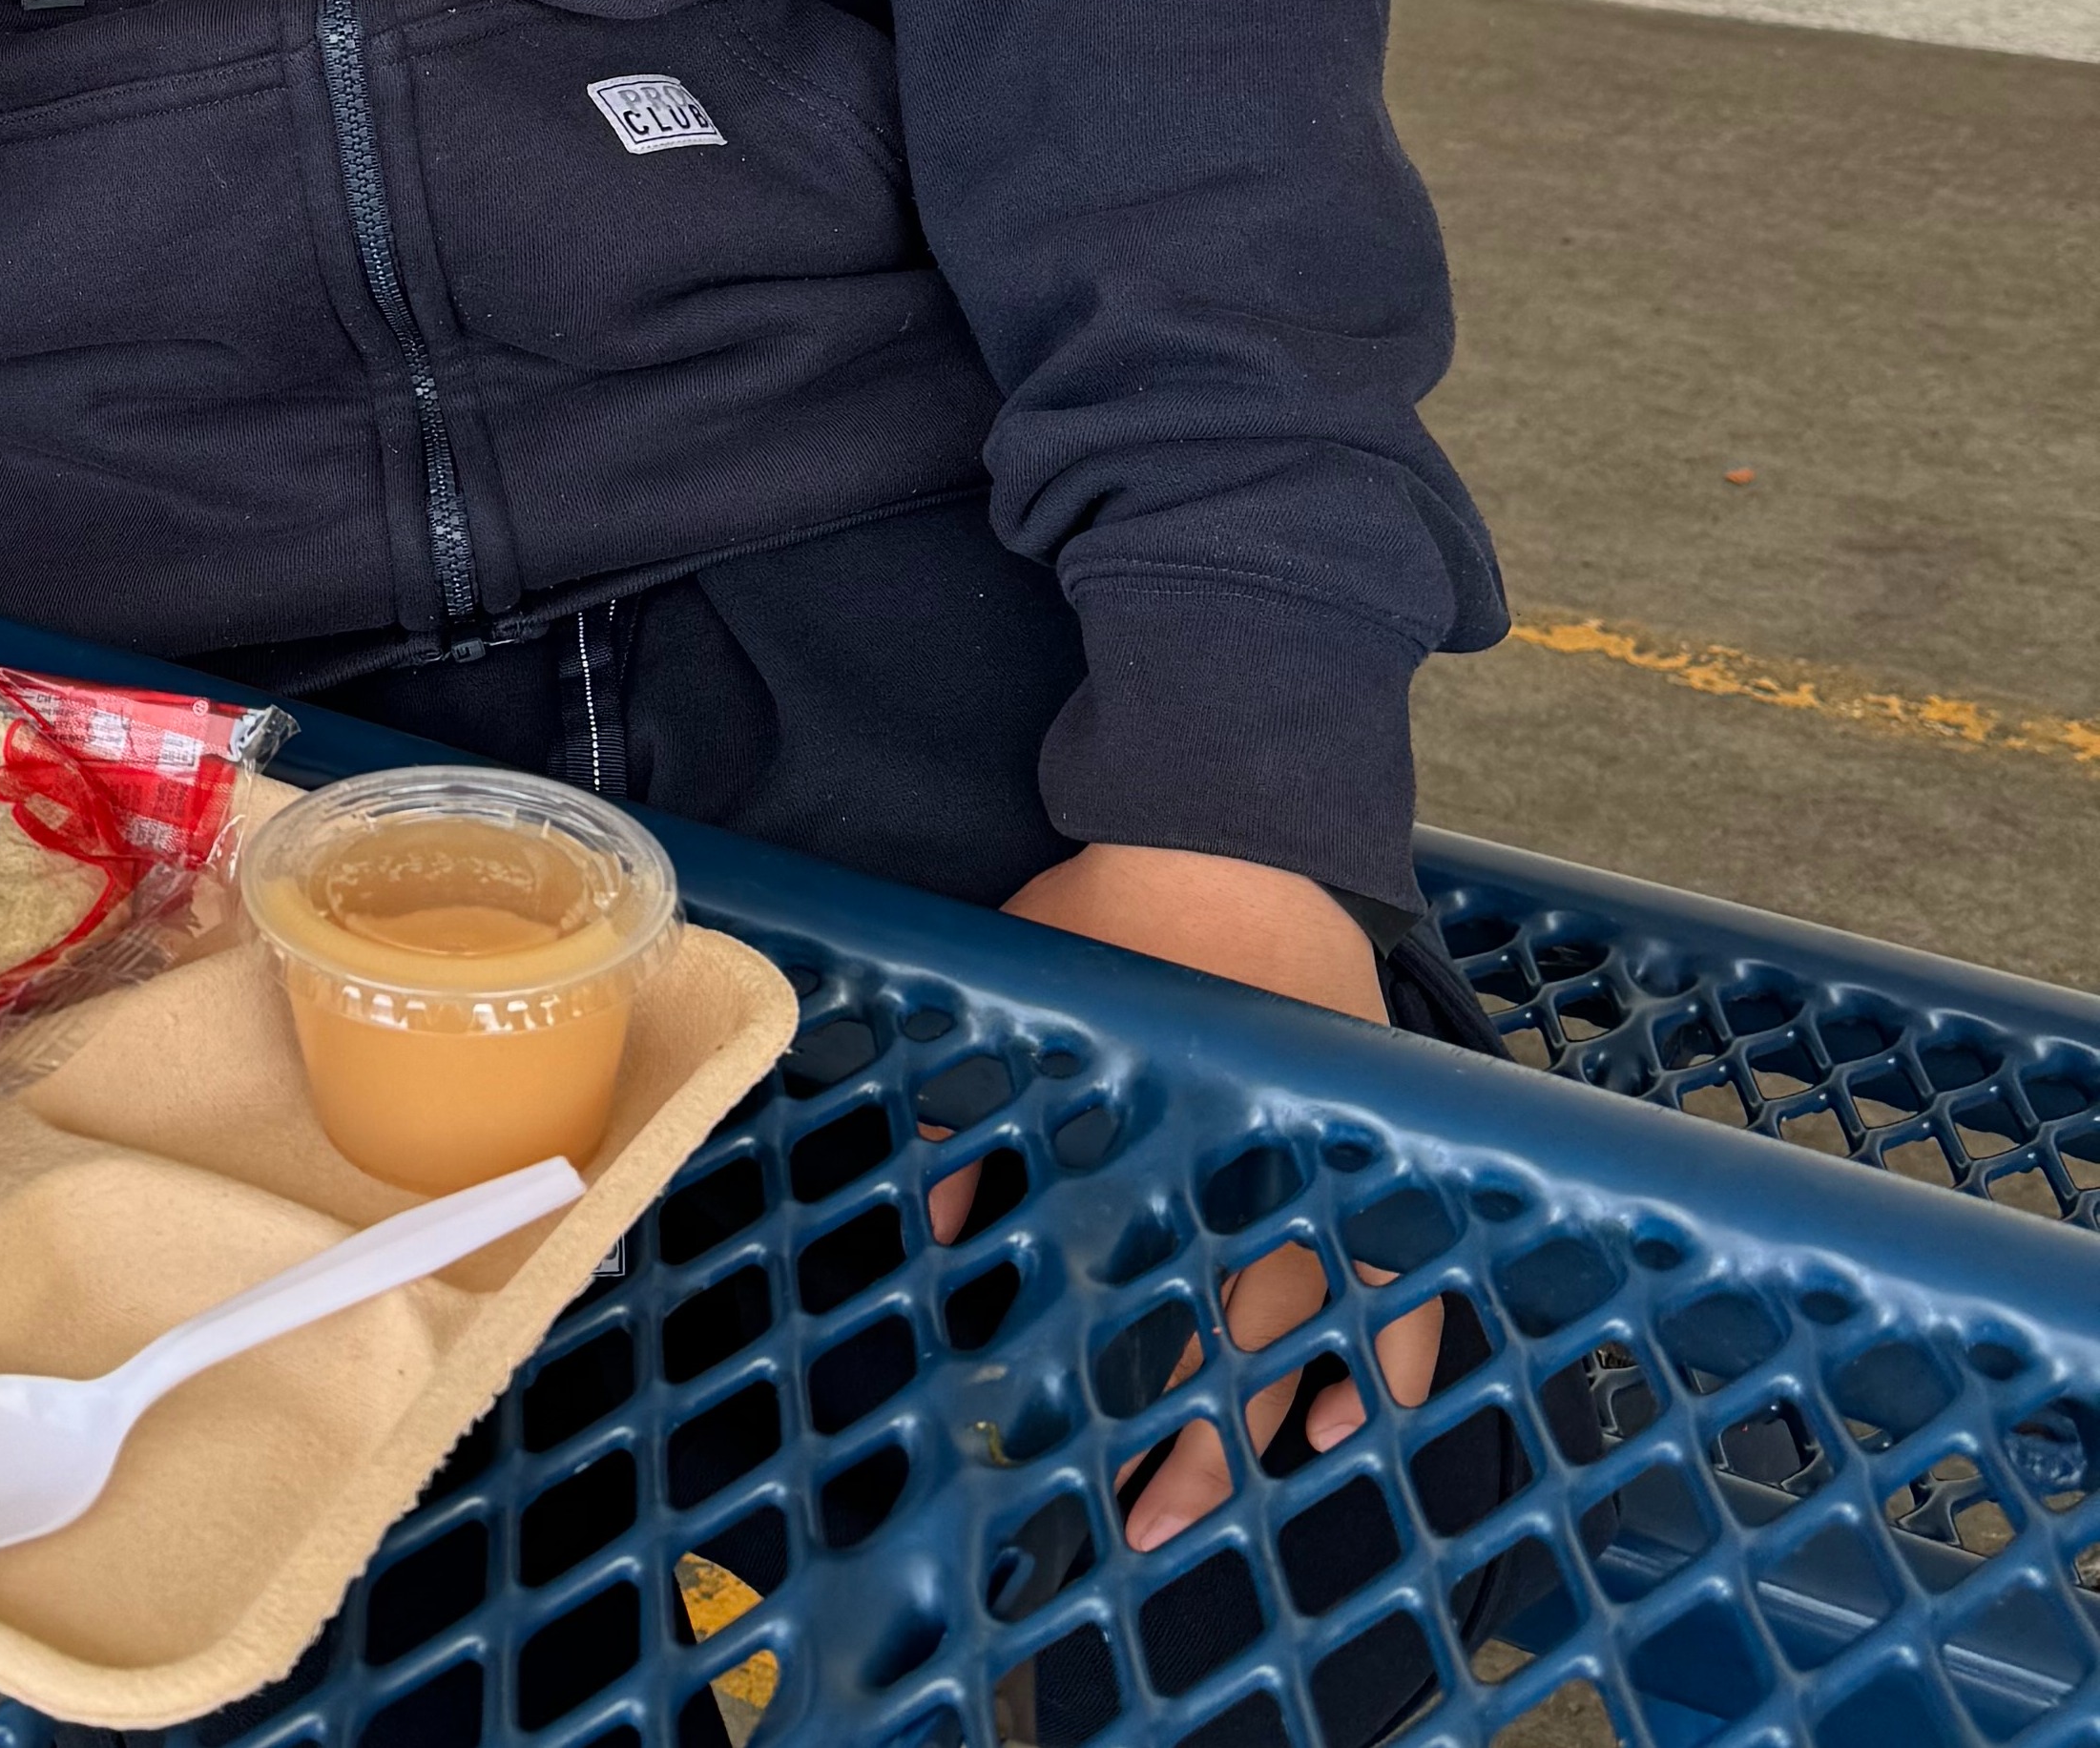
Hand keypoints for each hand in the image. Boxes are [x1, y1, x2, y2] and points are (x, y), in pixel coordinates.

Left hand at [926, 845, 1441, 1550]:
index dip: (1118, 1388)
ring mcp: (1331, 1164)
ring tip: (1246, 1505)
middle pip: (1236, 1340)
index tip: (1081, 1466)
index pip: (1145, 1294)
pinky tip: (1354, 1422)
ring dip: (1280, 1420)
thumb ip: (980, 1113)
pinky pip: (1409, 1278)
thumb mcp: (1030, 1002)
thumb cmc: (1118, 909)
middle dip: (1194, 1443)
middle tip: (1151, 1524)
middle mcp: (1259, 1172)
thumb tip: (939, 1218)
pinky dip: (1390, 1360)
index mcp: (1171, 1141)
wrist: (1230, 822)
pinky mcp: (1376, 1144)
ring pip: (1324, 1332)